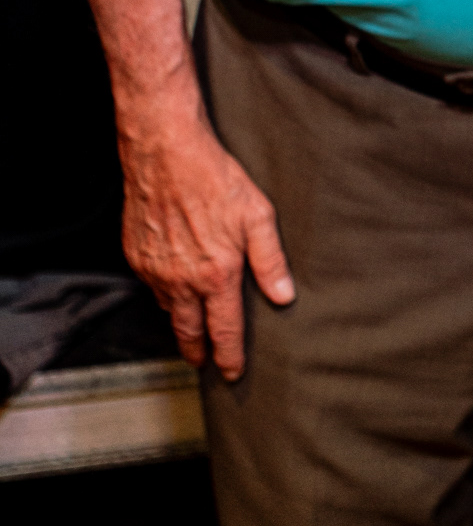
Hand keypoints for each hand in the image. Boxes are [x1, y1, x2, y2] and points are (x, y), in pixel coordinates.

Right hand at [116, 82, 294, 381]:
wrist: (166, 152)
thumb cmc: (214, 177)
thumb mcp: (257, 214)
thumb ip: (270, 260)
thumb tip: (284, 296)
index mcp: (216, 274)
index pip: (224, 330)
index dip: (229, 357)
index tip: (232, 373)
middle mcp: (182, 280)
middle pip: (190, 332)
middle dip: (199, 352)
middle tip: (205, 363)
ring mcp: (155, 270)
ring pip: (169, 309)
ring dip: (181, 320)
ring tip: (193, 325)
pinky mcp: (136, 257)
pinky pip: (152, 286)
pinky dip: (164, 291)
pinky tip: (175, 282)